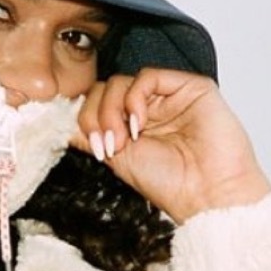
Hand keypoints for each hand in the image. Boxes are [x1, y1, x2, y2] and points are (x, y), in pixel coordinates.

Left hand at [72, 68, 270, 222]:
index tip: (94, 149)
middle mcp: (151, 108)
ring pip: (121, 82)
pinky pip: (148, 76)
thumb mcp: (117, 161)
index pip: (98, 105)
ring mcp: (170, 96)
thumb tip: (64, 124)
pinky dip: (134, 97)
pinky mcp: (190, 87)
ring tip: (123, 140)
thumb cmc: (171, 185)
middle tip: (107, 146)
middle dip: (97, 117)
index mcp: (134, 125)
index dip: (88, 121)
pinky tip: (138, 123)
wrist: (207, 195)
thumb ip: (92, 137)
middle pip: (106, 90)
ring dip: (112, 110)